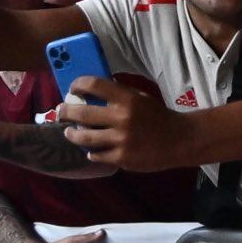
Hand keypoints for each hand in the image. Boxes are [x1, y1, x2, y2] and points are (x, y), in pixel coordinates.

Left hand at [62, 76, 190, 169]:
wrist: (180, 141)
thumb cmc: (159, 117)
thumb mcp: (141, 98)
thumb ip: (119, 95)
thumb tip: (91, 91)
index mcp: (127, 99)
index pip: (93, 85)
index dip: (78, 84)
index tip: (73, 88)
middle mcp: (122, 118)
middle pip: (82, 113)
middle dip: (66, 111)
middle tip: (60, 111)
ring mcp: (121, 140)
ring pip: (85, 137)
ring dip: (72, 134)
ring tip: (68, 132)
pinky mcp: (122, 158)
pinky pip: (97, 155)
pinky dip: (92, 152)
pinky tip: (91, 150)